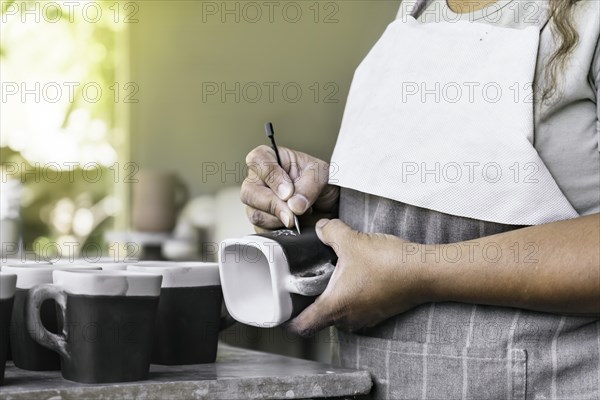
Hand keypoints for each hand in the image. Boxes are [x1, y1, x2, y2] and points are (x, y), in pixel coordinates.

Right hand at [241, 145, 338, 230]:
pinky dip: (279, 230)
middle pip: (249, 192)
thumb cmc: (318, 180)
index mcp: (270, 157)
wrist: (327, 202)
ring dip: (279, 219)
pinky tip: (293, 225)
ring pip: (254, 213)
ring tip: (299, 216)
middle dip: (273, 205)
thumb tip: (293, 205)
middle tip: (293, 213)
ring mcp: (257, 201)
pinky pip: (261, 229)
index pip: (257, 160)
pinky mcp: (261, 220)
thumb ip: (308, 186)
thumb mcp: (320, 174)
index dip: (271, 176)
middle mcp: (258, 178)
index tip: (288, 191)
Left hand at [287, 219, 428, 335]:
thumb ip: (330, 231)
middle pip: (319, 320)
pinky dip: (352, 298)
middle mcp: (348, 319)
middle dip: (311, 304)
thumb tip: (321, 227)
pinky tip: (356, 277)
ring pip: (339, 315)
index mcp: (334, 306)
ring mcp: (365, 319)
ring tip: (332, 277)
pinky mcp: (379, 313)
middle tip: (306, 285)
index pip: (302, 326)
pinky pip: (357, 310)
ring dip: (334, 300)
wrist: (424, 272)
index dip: (288, 320)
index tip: (283, 310)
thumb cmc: (388, 263)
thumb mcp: (352, 240)